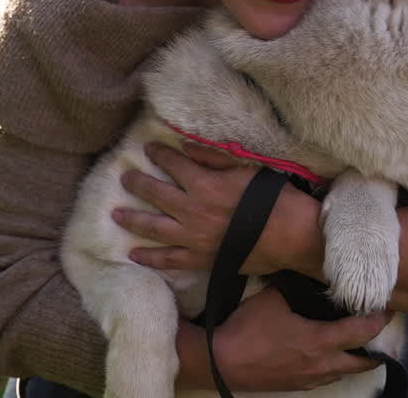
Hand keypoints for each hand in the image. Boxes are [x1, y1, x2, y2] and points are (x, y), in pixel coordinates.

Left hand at [113, 142, 321, 275]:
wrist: (291, 237)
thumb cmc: (273, 199)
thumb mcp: (245, 169)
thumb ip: (213, 157)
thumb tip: (186, 146)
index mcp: (204, 185)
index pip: (174, 164)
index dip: (159, 155)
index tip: (148, 150)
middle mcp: (193, 211)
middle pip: (156, 194)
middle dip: (138, 183)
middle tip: (124, 178)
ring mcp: (194, 238)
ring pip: (154, 227)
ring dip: (133, 219)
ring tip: (116, 214)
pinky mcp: (201, 260)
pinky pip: (169, 260)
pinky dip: (150, 258)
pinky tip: (134, 255)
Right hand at [177, 286, 390, 390]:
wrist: (223, 361)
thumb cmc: (249, 329)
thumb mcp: (273, 298)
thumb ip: (295, 287)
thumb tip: (306, 275)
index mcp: (321, 341)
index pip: (362, 331)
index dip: (379, 320)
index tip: (387, 308)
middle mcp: (322, 364)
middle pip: (362, 362)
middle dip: (376, 349)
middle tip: (379, 332)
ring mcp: (310, 378)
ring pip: (344, 372)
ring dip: (355, 359)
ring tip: (357, 344)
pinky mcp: (297, 386)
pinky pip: (326, 378)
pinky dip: (335, 367)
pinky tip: (327, 357)